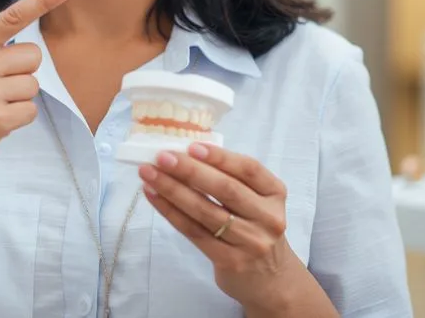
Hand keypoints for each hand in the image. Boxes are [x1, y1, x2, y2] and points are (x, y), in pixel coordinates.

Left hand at [139, 143, 294, 310]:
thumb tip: (185, 154)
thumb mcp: (256, 200)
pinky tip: (154, 196)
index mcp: (274, 193)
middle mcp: (267, 217)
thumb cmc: (255, 227)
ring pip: (205, 211)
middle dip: (189, 170)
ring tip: (149, 174)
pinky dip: (171, 212)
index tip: (191, 146)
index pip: (248, 169)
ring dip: (173, 189)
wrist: (270, 278)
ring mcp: (250, 241)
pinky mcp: (230, 261)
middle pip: (225, 189)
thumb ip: (230, 178)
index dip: (220, 156)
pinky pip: (194, 231)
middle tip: (161, 157)